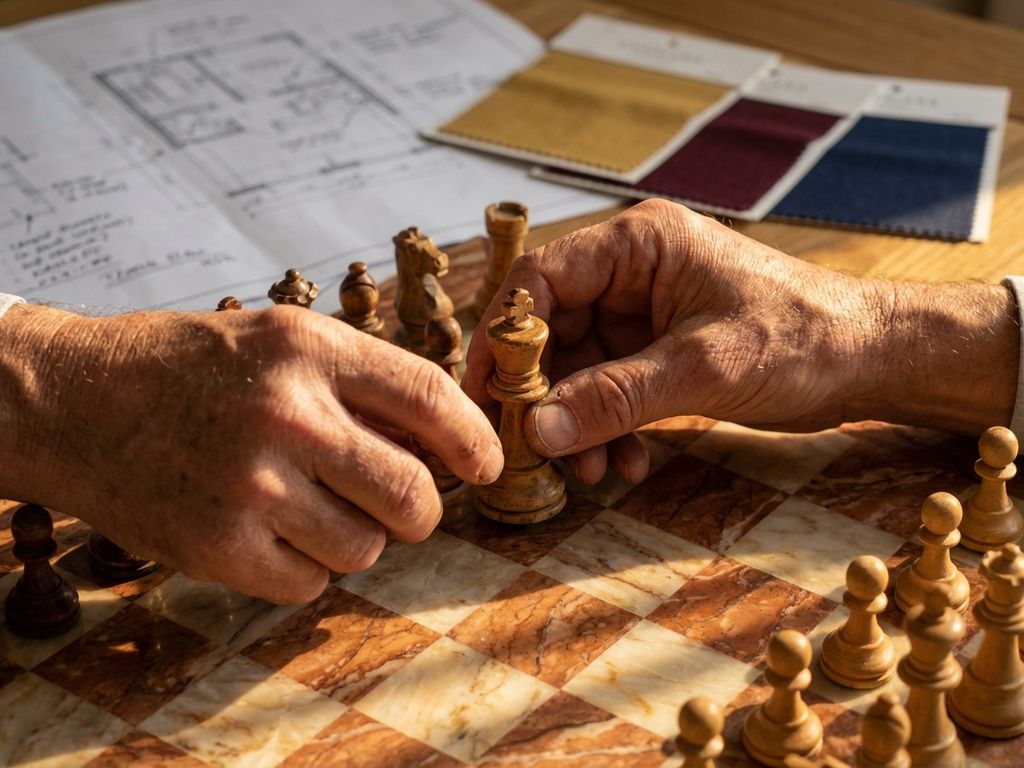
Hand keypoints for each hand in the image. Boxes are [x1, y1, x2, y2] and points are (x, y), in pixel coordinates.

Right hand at [2, 304, 501, 602]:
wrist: (74, 400)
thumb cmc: (188, 368)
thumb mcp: (279, 340)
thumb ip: (360, 381)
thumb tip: (443, 443)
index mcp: (308, 349)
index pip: (429, 397)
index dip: (474, 439)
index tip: (487, 465)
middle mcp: (286, 414)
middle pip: (411, 493)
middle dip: (422, 509)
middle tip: (403, 504)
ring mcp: (250, 485)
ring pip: (366, 547)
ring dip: (357, 538)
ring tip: (313, 510)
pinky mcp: (216, 546)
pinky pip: (310, 584)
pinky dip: (305, 569)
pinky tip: (272, 534)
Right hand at [464, 199, 1016, 484]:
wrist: (871, 360)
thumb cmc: (803, 337)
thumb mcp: (705, 368)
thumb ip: (616, 396)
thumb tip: (537, 429)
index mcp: (638, 243)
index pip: (541, 277)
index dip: (504, 333)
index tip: (485, 392)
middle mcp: (633, 271)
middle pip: (552, 328)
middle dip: (545, 394)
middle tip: (535, 449)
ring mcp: (644, 311)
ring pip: (578, 366)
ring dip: (578, 421)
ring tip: (591, 472)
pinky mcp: (659, 347)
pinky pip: (610, 386)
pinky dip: (609, 426)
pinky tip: (624, 464)